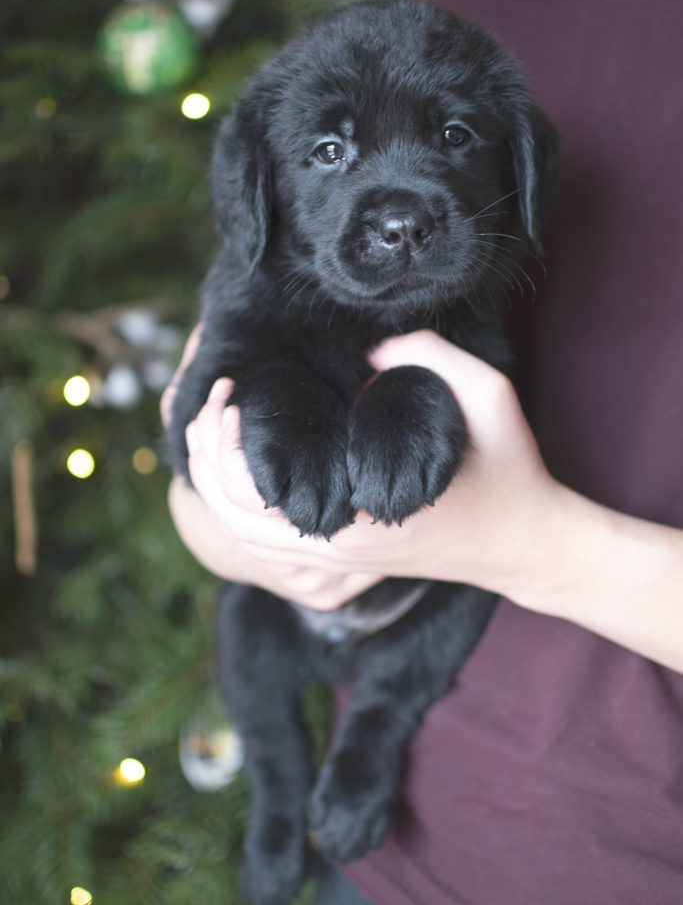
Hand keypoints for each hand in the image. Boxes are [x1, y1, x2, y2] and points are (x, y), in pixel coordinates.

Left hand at [165, 329, 682, 671]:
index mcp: (360, 512)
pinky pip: (268, 546)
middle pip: (231, 519)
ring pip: (242, 538)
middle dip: (204, 457)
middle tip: (213, 400)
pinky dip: (237, 511)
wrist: (526, 541)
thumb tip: (368, 348)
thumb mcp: (488, 395)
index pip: (255, 495)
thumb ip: (431, 355)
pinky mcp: (346, 555)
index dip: (222, 443)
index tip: (230, 392)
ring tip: (215, 428)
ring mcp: (340, 555)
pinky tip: (240, 470)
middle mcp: (340, 543)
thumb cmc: (508, 468)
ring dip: (213, 485)